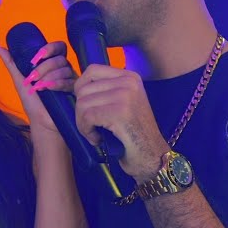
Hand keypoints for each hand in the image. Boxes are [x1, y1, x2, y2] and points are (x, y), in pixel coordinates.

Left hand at [0, 39, 76, 134]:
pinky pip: (70, 82)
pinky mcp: (75, 91)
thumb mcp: (20, 80)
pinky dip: (57, 84)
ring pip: (65, 70)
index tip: (37, 56)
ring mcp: (71, 79)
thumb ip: (11, 63)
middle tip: (33, 77)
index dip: (50, 48)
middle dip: (44, 67)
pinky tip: (48, 89)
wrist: (40, 121)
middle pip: (60, 59)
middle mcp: (64, 69)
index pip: (58, 47)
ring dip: (49, 77)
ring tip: (38, 87)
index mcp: (52, 64)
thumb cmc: (32, 101)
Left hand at [72, 64, 168, 182]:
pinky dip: (87, 131)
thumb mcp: (125, 103)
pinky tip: (98, 139)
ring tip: (96, 134)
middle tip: (92, 127)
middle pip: (83, 89)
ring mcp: (125, 96)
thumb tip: (75, 86)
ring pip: (82, 103)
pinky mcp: (119, 112)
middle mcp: (128, 82)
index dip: (80, 89)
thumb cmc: (134, 133)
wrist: (153, 156)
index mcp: (130, 77)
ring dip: (83, 123)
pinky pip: (87, 117)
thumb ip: (107, 91)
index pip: (92, 70)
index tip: (85, 107)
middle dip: (81, 111)